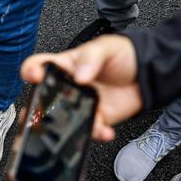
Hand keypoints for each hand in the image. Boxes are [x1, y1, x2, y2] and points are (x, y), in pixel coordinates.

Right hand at [21, 35, 142, 140]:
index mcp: (64, 65)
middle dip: (33, 110)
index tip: (35, 76)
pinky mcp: (96, 118)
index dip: (31, 70)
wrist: (149, 73)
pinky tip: (104, 130)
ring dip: (60, 128)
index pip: (39, 66)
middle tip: (36, 114)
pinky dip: (96, 133)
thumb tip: (79, 75)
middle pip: (41, 99)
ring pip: (60, 121)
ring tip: (71, 128)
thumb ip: (92, 57)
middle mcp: (67, 87)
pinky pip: (89, 130)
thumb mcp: (107, 47)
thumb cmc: (124, 55)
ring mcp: (80, 104)